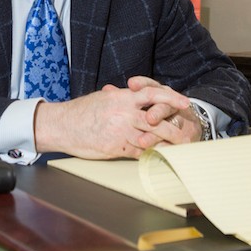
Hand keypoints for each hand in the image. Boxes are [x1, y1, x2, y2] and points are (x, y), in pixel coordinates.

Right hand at [33, 77, 196, 158]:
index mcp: (122, 97)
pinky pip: (138, 152)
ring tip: (179, 147)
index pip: (152, 93)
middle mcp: (124, 112)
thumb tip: (130, 95)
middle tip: (188, 132)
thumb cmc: (81, 111)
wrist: (62, 125)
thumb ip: (120, 98)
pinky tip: (159, 157)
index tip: (184, 102)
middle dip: (174, 126)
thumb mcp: (103, 98)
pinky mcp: (116, 147)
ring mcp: (121, 130)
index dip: (170, 97)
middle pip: (157, 119)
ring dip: (166, 143)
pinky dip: (150, 154)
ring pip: (151, 137)